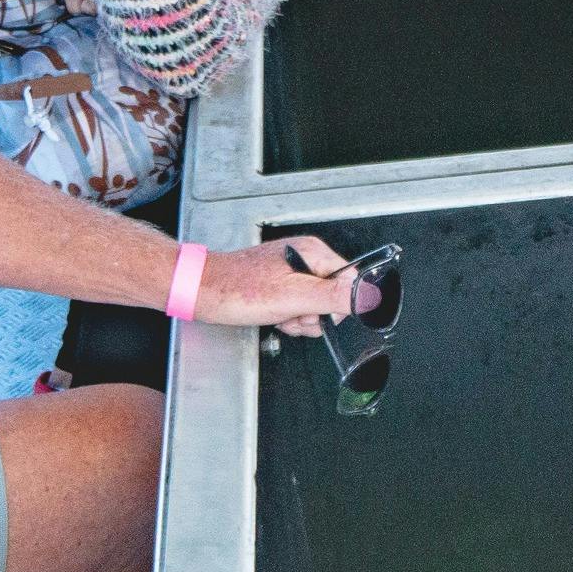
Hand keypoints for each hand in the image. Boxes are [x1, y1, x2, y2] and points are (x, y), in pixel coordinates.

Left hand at [199, 231, 361, 334]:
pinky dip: (289, 317)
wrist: (203, 292)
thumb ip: (333, 296)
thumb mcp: (292, 296)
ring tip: (280, 315)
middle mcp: (304, 257)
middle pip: (333, 295)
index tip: (317, 311)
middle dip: (315, 314)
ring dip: (300, 318)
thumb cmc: (237, 291)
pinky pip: (299, 305)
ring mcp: (292, 271)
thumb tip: (369, 296)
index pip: (350, 281)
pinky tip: (275, 316)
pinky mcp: (280, 284)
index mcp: (312, 253)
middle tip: (292, 314)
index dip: (337, 304)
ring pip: (316, 304)